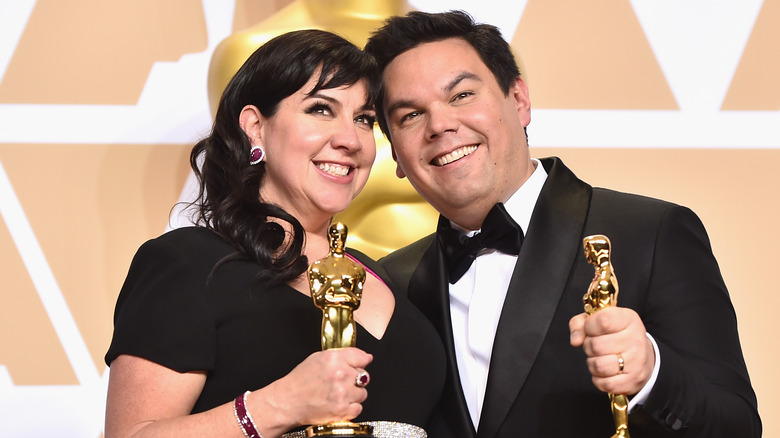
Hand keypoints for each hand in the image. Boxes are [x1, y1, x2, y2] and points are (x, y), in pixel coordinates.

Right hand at [252, 347, 372, 428]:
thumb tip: (364, 357)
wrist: (288, 402)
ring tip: (337, 394)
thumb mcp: (318, 358)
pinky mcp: (342, 410)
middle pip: (364, 375)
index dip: (360, 362)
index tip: (359, 365)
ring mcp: (342, 393)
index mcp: (334, 359)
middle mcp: (340, 374)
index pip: (362, 357)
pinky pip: (358, 408)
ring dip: (353, 394)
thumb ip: (342, 355)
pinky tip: (338, 403)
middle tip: (340, 382)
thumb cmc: (300, 381)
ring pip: (362, 393)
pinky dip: (350, 408)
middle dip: (354, 379)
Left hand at [569, 307, 654, 395]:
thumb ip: (580, 324)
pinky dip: (598, 379)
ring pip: (598, 366)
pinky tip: (605, 371)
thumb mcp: (598, 321)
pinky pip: (604, 384)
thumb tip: (575, 340)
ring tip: (599, 358)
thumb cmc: (614, 336)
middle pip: (596, 346)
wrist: (642, 358)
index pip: (602, 321)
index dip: (589, 326)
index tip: (591, 329)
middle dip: (588, 346)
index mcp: (628, 319)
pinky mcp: (633, 381)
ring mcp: (636, 361)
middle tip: (595, 346)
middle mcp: (635, 339)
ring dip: (592, 363)